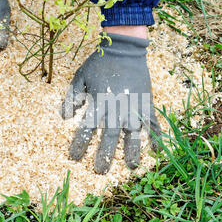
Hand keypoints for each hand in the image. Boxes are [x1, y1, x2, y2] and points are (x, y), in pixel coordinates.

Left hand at [61, 33, 161, 173]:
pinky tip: (157, 151)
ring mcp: (133, 108)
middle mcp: (116, 110)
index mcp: (98, 104)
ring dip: (132, 152)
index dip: (79, 145)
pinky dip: (156, 137)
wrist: (124, 49)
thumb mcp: (79, 77)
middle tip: (101, 172)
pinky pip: (153, 124)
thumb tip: (65, 117)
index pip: (86, 131)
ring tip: (132, 167)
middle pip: (109, 139)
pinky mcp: (146, 104)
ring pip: (133, 136)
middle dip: (104, 156)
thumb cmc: (100, 64)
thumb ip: (71, 98)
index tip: (74, 158)